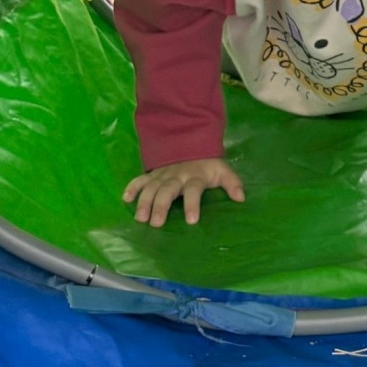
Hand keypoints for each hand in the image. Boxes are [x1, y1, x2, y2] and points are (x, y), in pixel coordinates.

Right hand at [124, 159, 244, 226]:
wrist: (191, 142)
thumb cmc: (207, 165)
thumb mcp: (223, 171)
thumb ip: (232, 183)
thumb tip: (241, 198)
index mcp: (195, 177)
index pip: (194, 191)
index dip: (193, 204)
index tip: (191, 220)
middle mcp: (177, 176)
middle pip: (168, 190)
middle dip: (161, 206)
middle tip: (156, 224)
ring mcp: (163, 175)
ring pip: (152, 187)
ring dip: (144, 201)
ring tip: (140, 218)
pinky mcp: (152, 174)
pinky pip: (140, 179)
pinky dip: (132, 187)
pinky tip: (125, 199)